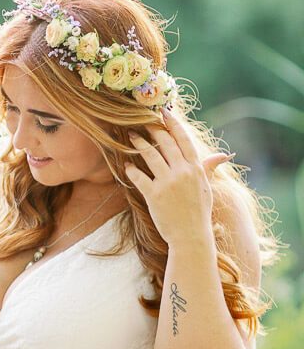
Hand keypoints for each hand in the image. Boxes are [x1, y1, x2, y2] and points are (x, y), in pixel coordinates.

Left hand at [124, 109, 233, 247]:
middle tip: (142, 121)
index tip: (165, 112)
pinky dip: (131, 170)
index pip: (184, 139)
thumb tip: (223, 155)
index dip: (173, 124)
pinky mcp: (154, 195)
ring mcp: (168, 183)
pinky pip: (139, 177)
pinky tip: (126, 165)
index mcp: (195, 168)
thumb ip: (208, 168)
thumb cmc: (199, 213)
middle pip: (165, 143)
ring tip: (130, 136)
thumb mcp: (206, 188)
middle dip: (153, 129)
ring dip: (139, 144)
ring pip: (150, 156)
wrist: (191, 236)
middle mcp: (182, 172)